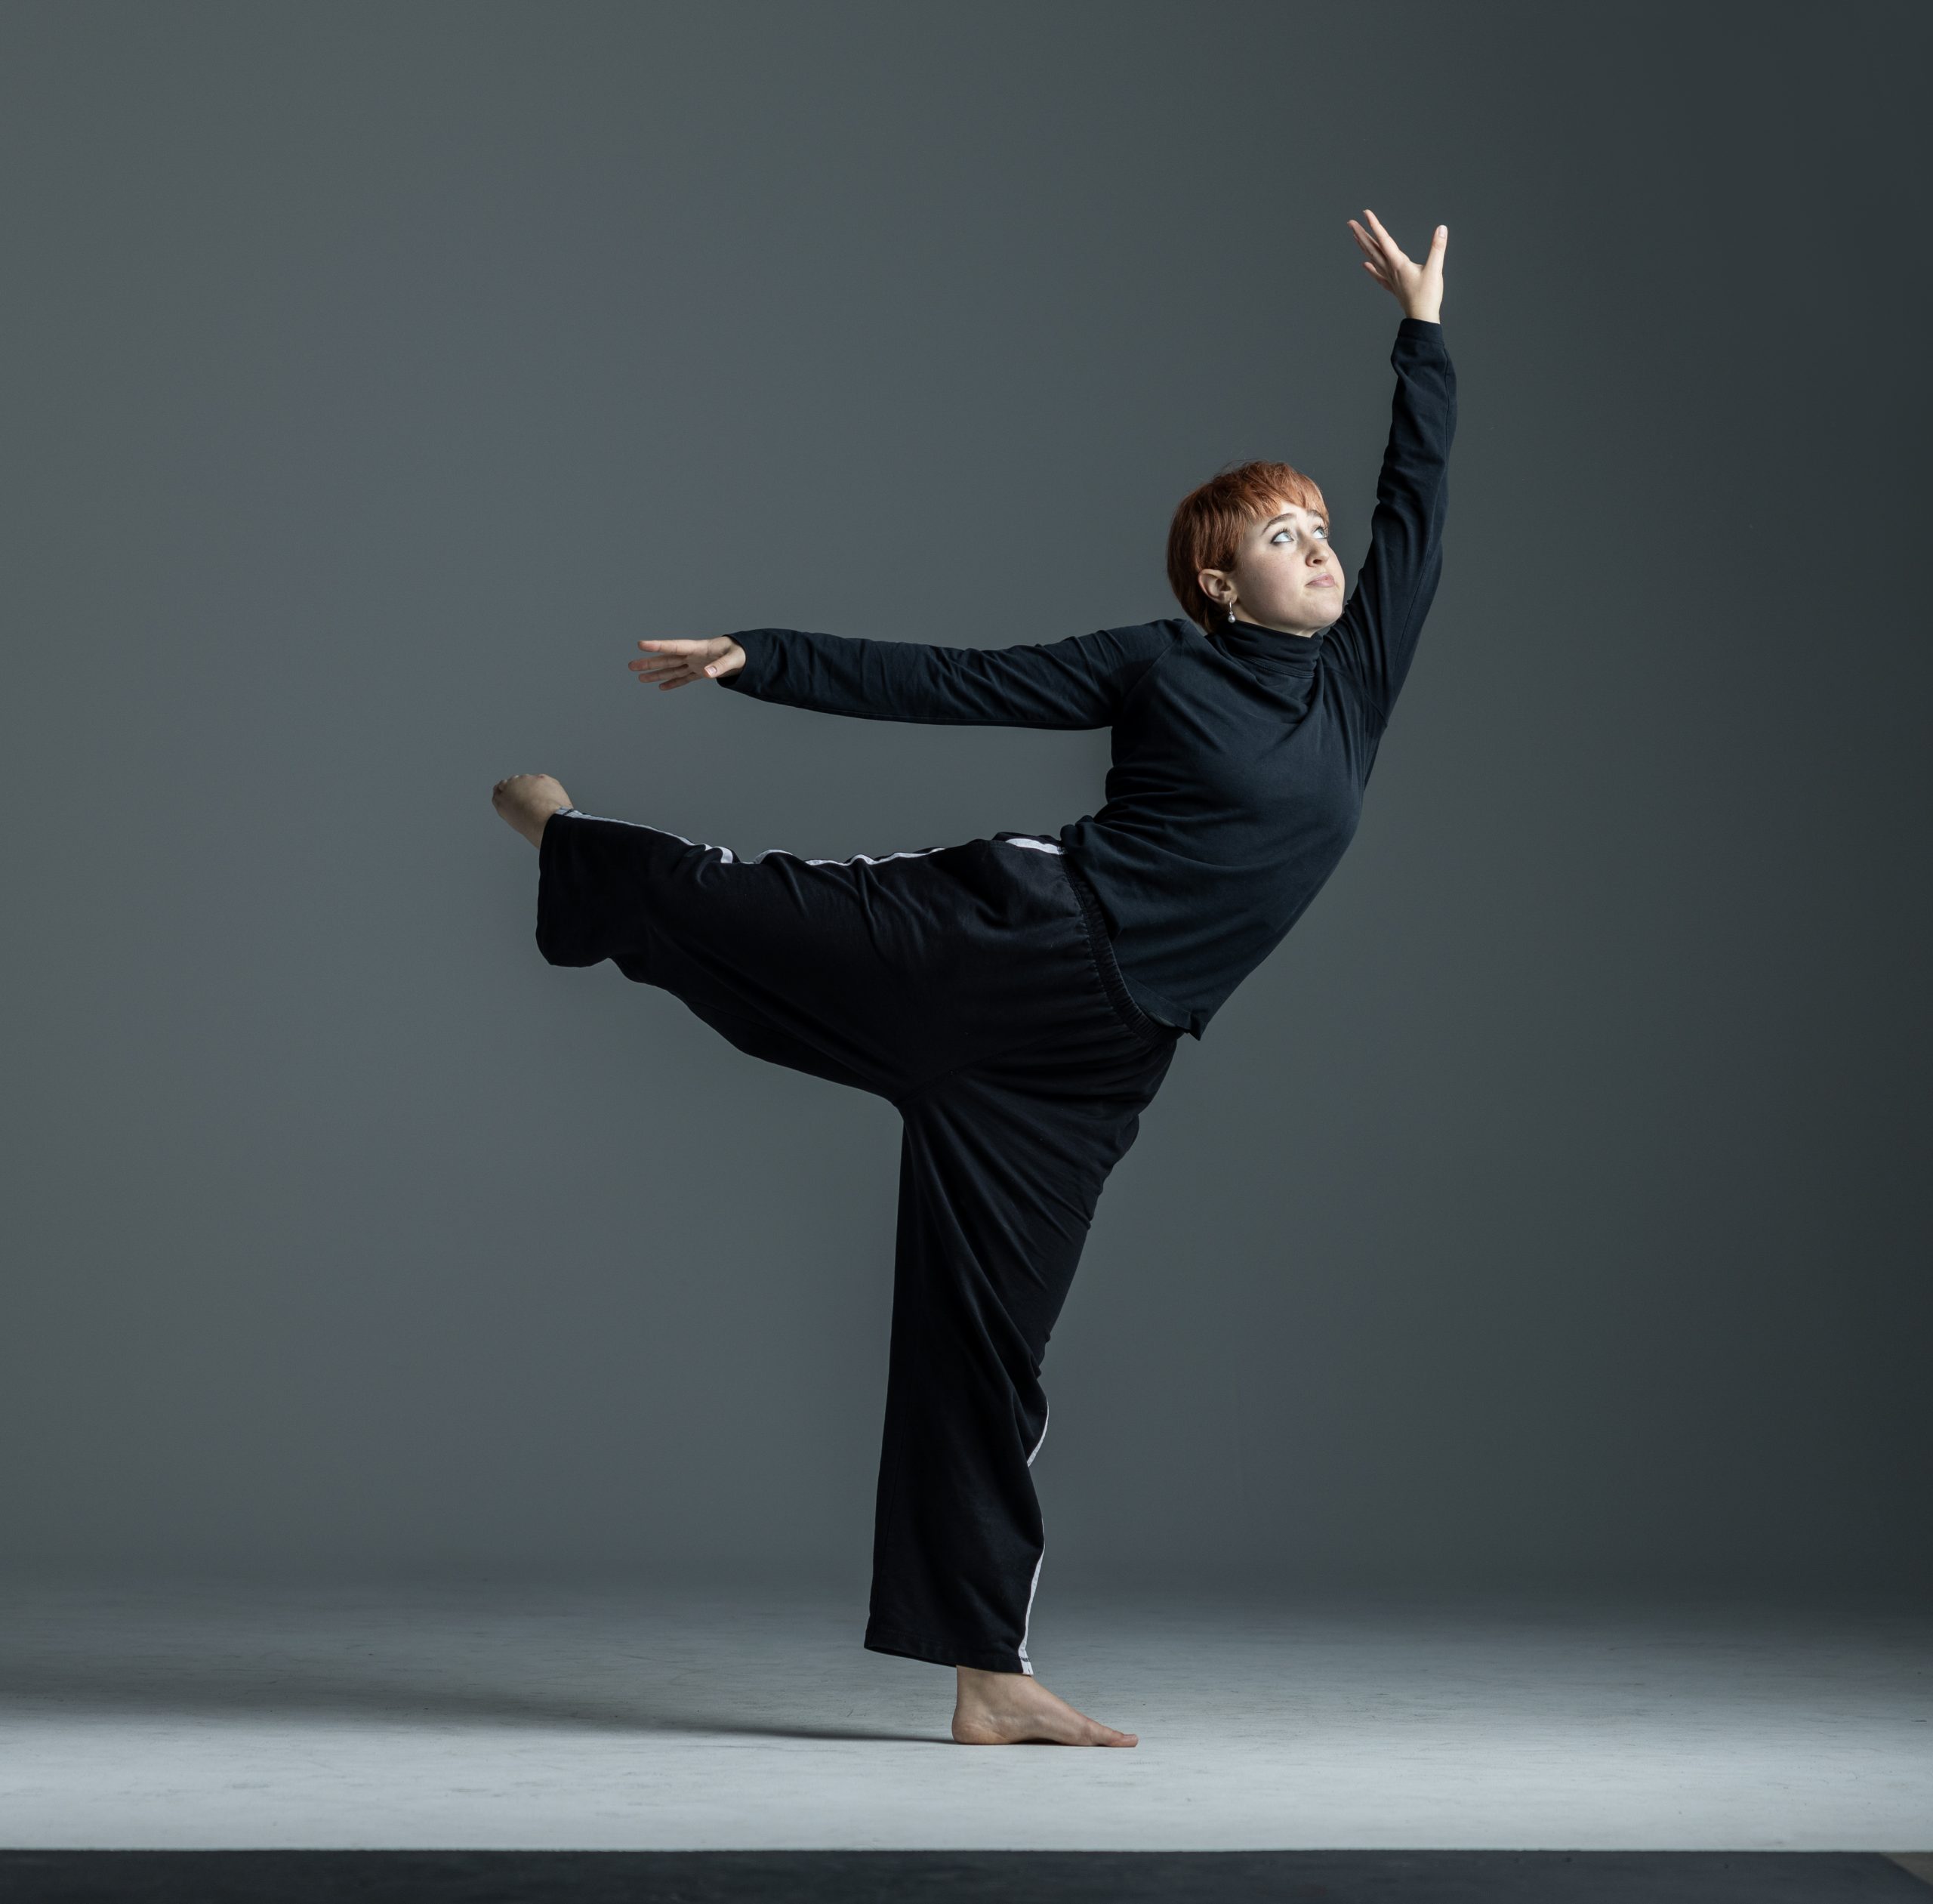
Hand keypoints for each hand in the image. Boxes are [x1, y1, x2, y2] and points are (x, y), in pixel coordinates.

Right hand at [630, 636, 746, 689]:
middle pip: (667, 659)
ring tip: (639, 678)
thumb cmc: (740, 653)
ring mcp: (694, 663)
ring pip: (671, 669)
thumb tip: (706, 674)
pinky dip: (672, 683)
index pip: (674, 646)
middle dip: (649, 662)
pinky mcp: (699, 671)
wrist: (746, 654)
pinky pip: (683, 678)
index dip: (658, 646)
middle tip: (631, 666)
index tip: (641, 644)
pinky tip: (660, 687)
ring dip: (655, 673)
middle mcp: (692, 655)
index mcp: (698, 648)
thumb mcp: (733, 659)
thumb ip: (720, 666)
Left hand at [1347, 209, 1446, 323]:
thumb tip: (1441, 229)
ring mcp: (1390, 279)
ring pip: (1373, 259)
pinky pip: (1378, 275)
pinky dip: (1371, 268)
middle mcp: (1390, 269)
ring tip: (1355, 237)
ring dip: (1364, 247)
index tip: (1365, 213)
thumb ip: (1438, 247)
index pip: (1384, 239)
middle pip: (1372, 249)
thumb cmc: (1428, 296)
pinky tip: (1365, 265)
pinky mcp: (1394, 287)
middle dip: (1362, 234)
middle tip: (1350, 223)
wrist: (1421, 319)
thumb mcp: (1435, 269)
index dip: (1375, 225)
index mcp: (1398, 263)